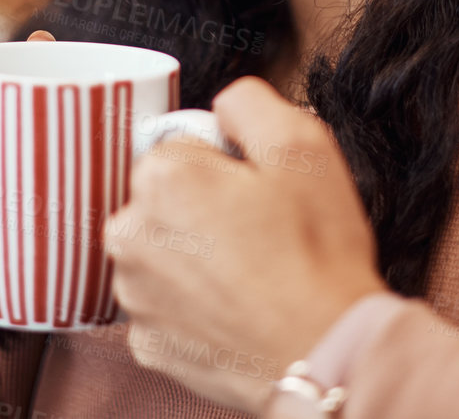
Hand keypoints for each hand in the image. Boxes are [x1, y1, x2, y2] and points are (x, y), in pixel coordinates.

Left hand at [105, 76, 388, 412]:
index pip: (182, 148)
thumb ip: (248, 102)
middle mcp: (130, 235)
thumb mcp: (303, 145)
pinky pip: (167, 305)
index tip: (257, 191)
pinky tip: (237, 309)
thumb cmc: (316, 256)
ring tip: (252, 274)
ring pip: (163, 252)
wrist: (327, 355)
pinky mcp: (148, 343)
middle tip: (260, 232)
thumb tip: (224, 104)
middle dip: (204, 208)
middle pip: (165, 199)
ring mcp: (135, 295)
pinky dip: (195, 306)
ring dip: (196, 257)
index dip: (227, 166)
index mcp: (162, 179)